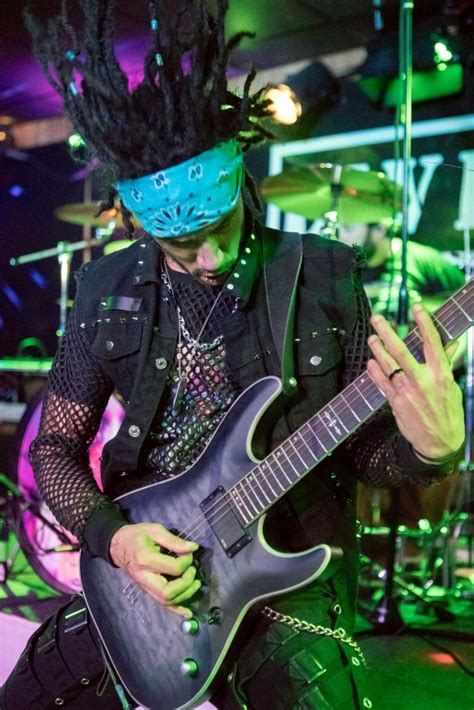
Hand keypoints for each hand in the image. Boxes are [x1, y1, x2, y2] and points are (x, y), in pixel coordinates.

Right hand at [110, 523, 199, 617]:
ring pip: (166, 601)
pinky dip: (176, 610)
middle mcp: (144, 577)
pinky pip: (162, 605)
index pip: (172, 568)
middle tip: (193, 571)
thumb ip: (174, 541)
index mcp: (145, 559)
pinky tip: (188, 612)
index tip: (190, 553)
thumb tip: (193, 548)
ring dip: (185, 595)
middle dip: (186, 584)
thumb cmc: (137, 536)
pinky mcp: (147, 591)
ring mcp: (144, 587)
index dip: (186, 561)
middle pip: (168, 592)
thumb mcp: (155, 530)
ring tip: (195, 583)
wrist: (119, 546)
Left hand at [366, 304, 464, 459]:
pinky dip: (375, 371)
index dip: (424, 323)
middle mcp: (423, 381)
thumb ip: (446, 364)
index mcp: (441, 374)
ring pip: (388, 365)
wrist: (440, 442)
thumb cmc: (448, 412)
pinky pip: (382, 383)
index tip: (416, 307)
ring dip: (378, 349)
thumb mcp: (452, 387)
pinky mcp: (396, 403)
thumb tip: (451, 343)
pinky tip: (371, 361)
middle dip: (388, 332)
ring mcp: (407, 392)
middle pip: (402, 351)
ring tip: (372, 337)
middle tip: (377, 318)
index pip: (432, 343)